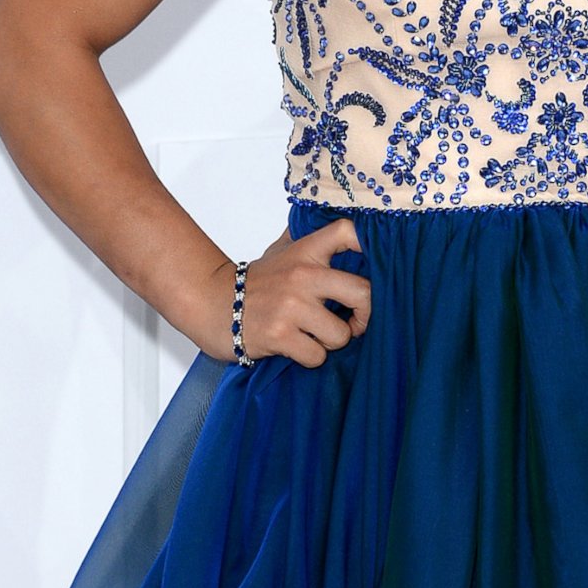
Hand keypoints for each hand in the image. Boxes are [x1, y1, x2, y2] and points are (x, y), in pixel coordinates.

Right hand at [195, 217, 370, 366]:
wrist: (210, 303)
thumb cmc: (253, 284)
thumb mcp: (281, 253)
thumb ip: (310, 242)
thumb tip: (342, 230)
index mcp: (306, 251)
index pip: (349, 232)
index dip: (371, 246)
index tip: (377, 267)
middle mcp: (302, 275)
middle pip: (363, 294)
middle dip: (365, 316)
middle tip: (354, 323)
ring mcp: (291, 306)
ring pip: (341, 334)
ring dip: (330, 343)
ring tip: (312, 336)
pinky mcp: (279, 334)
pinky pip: (317, 355)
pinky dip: (309, 357)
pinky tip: (294, 347)